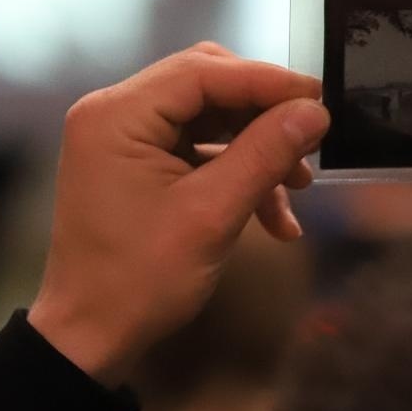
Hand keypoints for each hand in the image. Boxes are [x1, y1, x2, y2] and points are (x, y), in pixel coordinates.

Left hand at [29, 43, 329, 385]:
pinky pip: (199, 149)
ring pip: (210, 119)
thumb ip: (265, 154)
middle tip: (311, 139)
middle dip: (263, 115)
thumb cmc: (139, 281)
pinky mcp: (137, 164)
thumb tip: (315, 111)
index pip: (203, 72)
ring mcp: (124, 139)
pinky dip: (237, 173)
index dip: (267, 81)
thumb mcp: (212, 214)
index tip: (320, 98)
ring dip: (257, 150)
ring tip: (299, 189)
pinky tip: (275, 217)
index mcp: (116, 116)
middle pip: (208, 86)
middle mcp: (114, 114)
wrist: (91, 339)